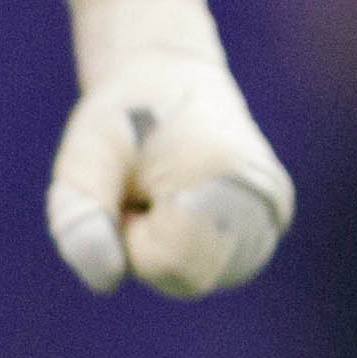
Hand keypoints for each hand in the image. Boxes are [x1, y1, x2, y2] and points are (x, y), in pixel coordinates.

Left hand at [48, 0, 294, 296]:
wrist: (172, 76)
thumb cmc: (122, 120)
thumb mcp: (80, 164)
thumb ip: (81, 226)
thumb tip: (108, 281)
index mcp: (220, 170)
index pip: (168, 259)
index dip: (131, 237)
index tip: (130, 189)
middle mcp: (263, 191)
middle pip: (193, 278)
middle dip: (153, 251)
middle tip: (146, 195)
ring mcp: (275, 204)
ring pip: (212, 277)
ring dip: (175, 253)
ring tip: (166, 200)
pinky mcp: (276, 212)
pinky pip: (229, 266)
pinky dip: (198, 251)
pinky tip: (188, 209)